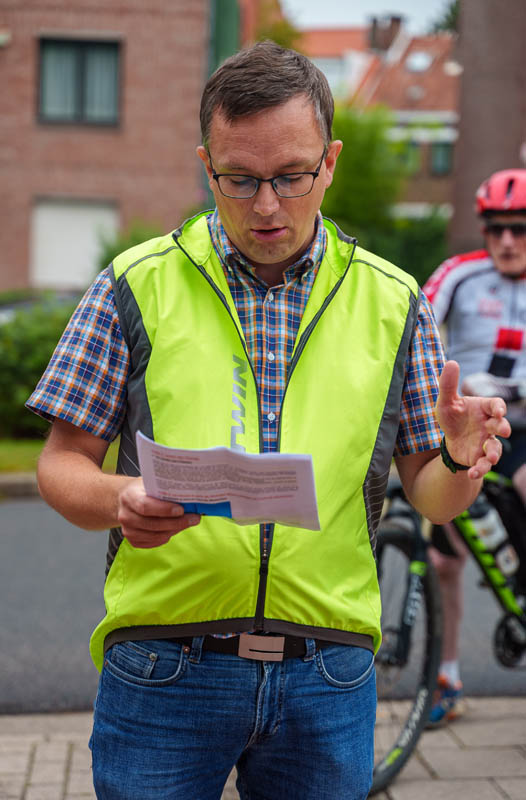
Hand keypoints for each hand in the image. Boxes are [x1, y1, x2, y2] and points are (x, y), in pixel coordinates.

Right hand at [117, 477, 200, 547]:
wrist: (126, 500)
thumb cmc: (143, 490)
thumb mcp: (150, 483)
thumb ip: (165, 489)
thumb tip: (190, 494)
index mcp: (129, 497)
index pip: (145, 506)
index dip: (164, 510)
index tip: (181, 509)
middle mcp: (125, 515)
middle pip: (152, 524)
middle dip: (176, 522)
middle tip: (194, 518)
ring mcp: (128, 530)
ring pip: (155, 535)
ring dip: (175, 530)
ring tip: (189, 522)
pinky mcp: (133, 540)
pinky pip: (154, 542)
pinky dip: (167, 536)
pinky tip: (176, 528)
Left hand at [436, 360, 510, 479]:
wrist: (449, 437)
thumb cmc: (452, 416)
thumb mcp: (446, 401)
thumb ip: (448, 384)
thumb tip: (451, 362)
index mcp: (484, 409)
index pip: (496, 405)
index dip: (499, 408)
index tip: (498, 411)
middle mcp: (489, 425)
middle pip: (501, 426)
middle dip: (503, 428)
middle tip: (502, 430)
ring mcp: (486, 442)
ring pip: (495, 448)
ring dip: (494, 453)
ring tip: (490, 457)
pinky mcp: (480, 457)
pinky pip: (484, 465)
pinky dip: (481, 470)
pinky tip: (473, 474)